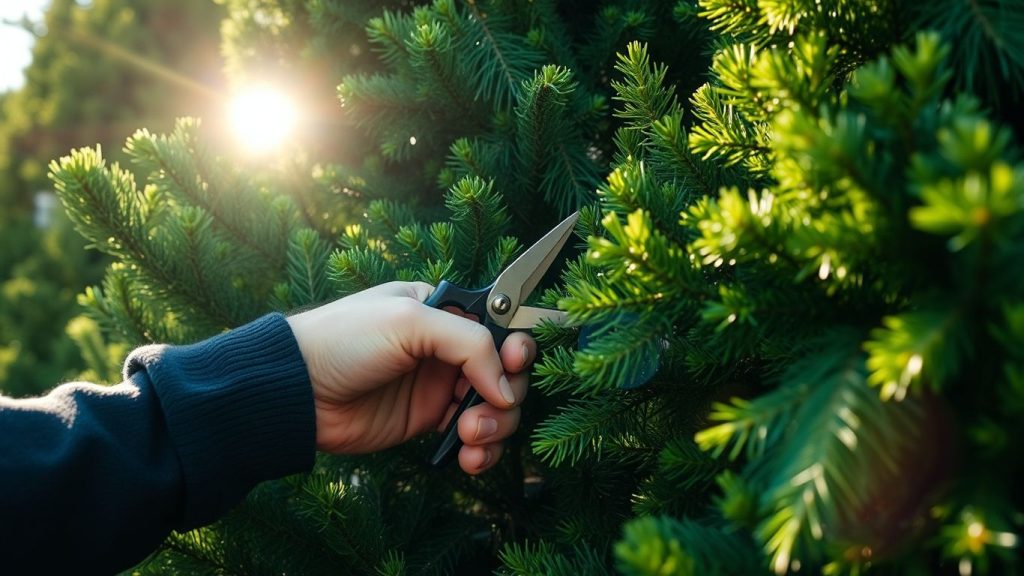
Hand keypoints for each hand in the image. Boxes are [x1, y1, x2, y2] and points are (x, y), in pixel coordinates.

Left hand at [285, 281, 534, 473]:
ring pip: (497, 409)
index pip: (501, 328)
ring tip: (469, 437)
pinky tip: (468, 458)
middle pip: (508, 373)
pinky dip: (481, 451)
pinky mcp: (428, 422)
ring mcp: (439, 387)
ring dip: (496, 427)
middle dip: (508, 394)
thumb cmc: (345, 339)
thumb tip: (507, 389)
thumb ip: (469, 344)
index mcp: (445, 312)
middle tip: (489, 409)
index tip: (514, 364)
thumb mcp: (410, 321)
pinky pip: (473, 438)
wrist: (297, 391)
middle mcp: (447, 349)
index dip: (517, 349)